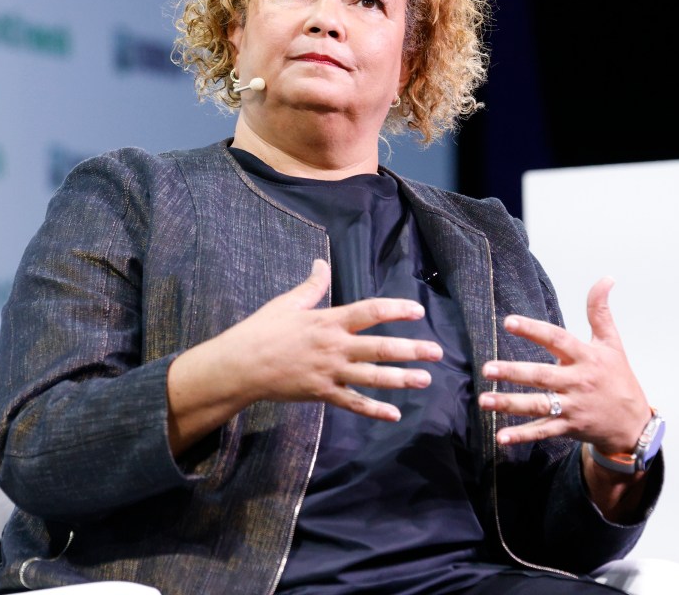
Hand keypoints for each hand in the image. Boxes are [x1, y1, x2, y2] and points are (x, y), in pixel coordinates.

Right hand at [224, 258, 442, 419]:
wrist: (241, 366)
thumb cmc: (262, 331)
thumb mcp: (287, 303)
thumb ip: (311, 286)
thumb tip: (321, 263)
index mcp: (328, 321)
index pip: (369, 312)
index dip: (395, 310)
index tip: (417, 310)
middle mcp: (335, 346)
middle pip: (379, 347)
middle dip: (411, 350)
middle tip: (437, 352)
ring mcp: (330, 372)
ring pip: (372, 377)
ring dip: (401, 379)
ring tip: (425, 380)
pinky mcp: (322, 393)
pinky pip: (353, 403)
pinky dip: (373, 410)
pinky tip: (394, 415)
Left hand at [477, 277, 650, 454]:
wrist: (633, 423)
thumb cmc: (618, 378)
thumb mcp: (612, 343)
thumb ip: (600, 312)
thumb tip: (606, 278)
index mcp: (586, 357)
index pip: (557, 339)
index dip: (533, 330)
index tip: (509, 322)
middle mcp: (577, 382)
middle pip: (541, 375)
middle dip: (513, 372)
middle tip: (487, 368)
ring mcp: (572, 407)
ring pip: (537, 405)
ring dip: (509, 404)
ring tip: (484, 400)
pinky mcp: (568, 428)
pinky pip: (542, 431)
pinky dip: (522, 436)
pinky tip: (500, 437)